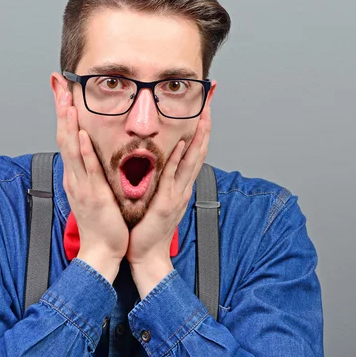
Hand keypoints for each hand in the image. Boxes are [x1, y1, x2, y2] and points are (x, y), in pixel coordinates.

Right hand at [55, 91, 127, 280]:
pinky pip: (88, 170)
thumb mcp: (92, 191)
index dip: (63, 112)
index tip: (62, 90)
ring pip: (72, 149)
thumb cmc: (101, 222)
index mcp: (75, 174)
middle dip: (61, 108)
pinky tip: (83, 136)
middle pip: (64, 136)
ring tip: (67, 101)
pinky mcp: (94, 195)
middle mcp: (74, 176)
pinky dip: (84, 152)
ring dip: (69, 124)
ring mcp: (82, 185)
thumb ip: (90, 170)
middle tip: (59, 84)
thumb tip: (91, 152)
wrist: (102, 249)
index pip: (67, 136)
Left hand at [126, 101, 210, 267]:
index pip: (194, 153)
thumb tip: (160, 165)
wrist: (145, 254)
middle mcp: (183, 188)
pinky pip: (173, 177)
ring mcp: (177, 195)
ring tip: (205, 115)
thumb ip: (160, 182)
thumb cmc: (147, 229)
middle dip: (206, 126)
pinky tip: (183, 143)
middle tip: (210, 102)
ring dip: (199, 136)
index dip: (201, 130)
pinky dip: (179, 159)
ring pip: (192, 161)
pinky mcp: (166, 203)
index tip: (204, 109)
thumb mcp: (156, 199)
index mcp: (180, 186)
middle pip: (199, 151)